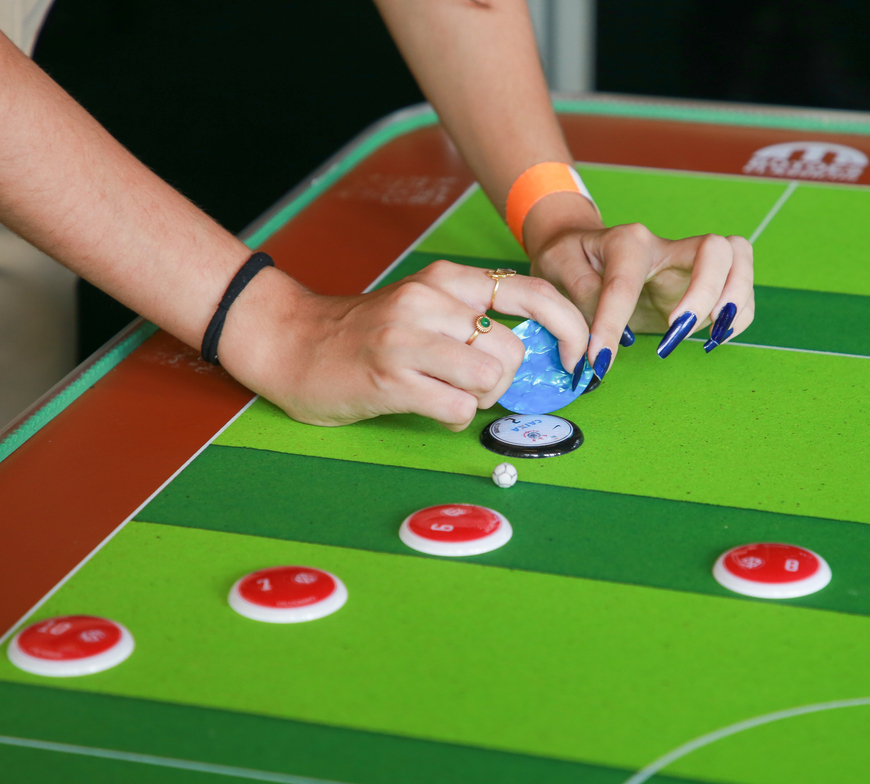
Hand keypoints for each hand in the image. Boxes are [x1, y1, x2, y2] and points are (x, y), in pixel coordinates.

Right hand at [220, 261, 588, 431]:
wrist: (292, 343)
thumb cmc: (366, 333)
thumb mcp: (424, 307)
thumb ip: (473, 317)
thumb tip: (537, 349)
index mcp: (446, 280)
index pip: (530, 292)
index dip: (568, 326)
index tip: (576, 356)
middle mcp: (430, 301)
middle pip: (511, 350)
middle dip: (504, 381)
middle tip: (472, 385)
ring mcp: (409, 339)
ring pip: (489, 378)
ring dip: (478, 399)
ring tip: (446, 394)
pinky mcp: (390, 377)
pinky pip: (457, 409)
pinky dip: (452, 417)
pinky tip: (425, 405)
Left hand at [524, 193, 754, 377]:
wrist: (582, 248)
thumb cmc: (570, 257)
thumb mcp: (557, 268)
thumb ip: (577, 296)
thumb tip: (594, 343)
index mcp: (628, 241)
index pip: (626, 283)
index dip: (611, 323)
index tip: (599, 359)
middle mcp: (667, 247)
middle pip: (716, 250)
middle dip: (707, 291)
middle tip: (679, 328)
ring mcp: (690, 264)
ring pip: (739, 261)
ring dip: (735, 300)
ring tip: (710, 335)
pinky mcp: (702, 285)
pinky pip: (741, 291)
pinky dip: (738, 316)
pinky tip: (714, 337)